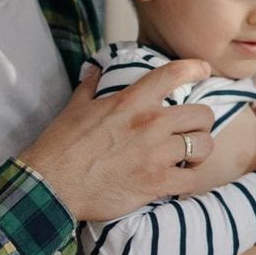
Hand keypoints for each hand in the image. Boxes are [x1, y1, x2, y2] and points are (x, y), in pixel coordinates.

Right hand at [21, 59, 216, 221]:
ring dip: (199, 153)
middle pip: (202, 115)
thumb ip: (90, 87)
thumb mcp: (75, 108)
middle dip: (201, 124)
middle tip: (191, 133)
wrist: (51, 186)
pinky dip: (189, 181)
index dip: (195, 68)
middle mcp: (150, 123)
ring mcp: (156, 154)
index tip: (204, 70)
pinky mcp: (157, 183)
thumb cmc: (60, 147)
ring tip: (189, 158)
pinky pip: (193, 179)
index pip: (173, 74)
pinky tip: (179, 181)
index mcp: (131, 102)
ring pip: (204, 146)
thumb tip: (93, 70)